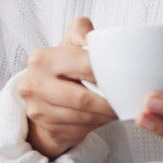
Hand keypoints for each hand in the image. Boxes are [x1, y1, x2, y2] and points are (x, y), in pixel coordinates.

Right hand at [17, 17, 116, 158]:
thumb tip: (95, 41)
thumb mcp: (69, 41)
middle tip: (127, 101)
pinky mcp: (46, 128)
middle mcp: (34, 84)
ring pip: (83, 117)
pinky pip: (79, 131)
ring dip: (105, 116)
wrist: (41, 93)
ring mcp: (38, 109)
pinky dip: (96, 125)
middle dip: (109, 103)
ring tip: (119, 109)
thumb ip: (82, 32)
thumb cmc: (62, 65)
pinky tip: (103, 118)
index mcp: (42, 58)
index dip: (107, 73)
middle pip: (83, 98)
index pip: (83, 65)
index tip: (126, 79)